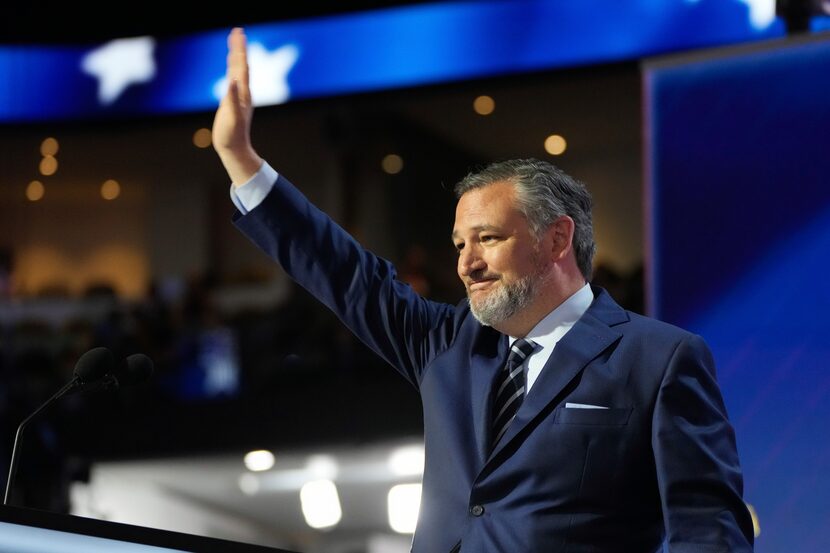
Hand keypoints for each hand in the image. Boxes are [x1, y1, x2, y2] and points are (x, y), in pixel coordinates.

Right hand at [212, 27, 262, 185]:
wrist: (235, 148)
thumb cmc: (232, 135)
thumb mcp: (231, 117)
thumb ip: (232, 99)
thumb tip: (233, 82)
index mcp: (242, 93)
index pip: (241, 67)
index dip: (240, 50)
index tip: (238, 34)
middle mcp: (243, 92)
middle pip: (241, 65)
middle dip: (239, 47)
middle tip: (237, 31)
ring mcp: (238, 96)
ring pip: (237, 71)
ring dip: (236, 55)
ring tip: (235, 42)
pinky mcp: (233, 100)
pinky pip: (232, 80)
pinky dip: (232, 69)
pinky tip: (231, 65)